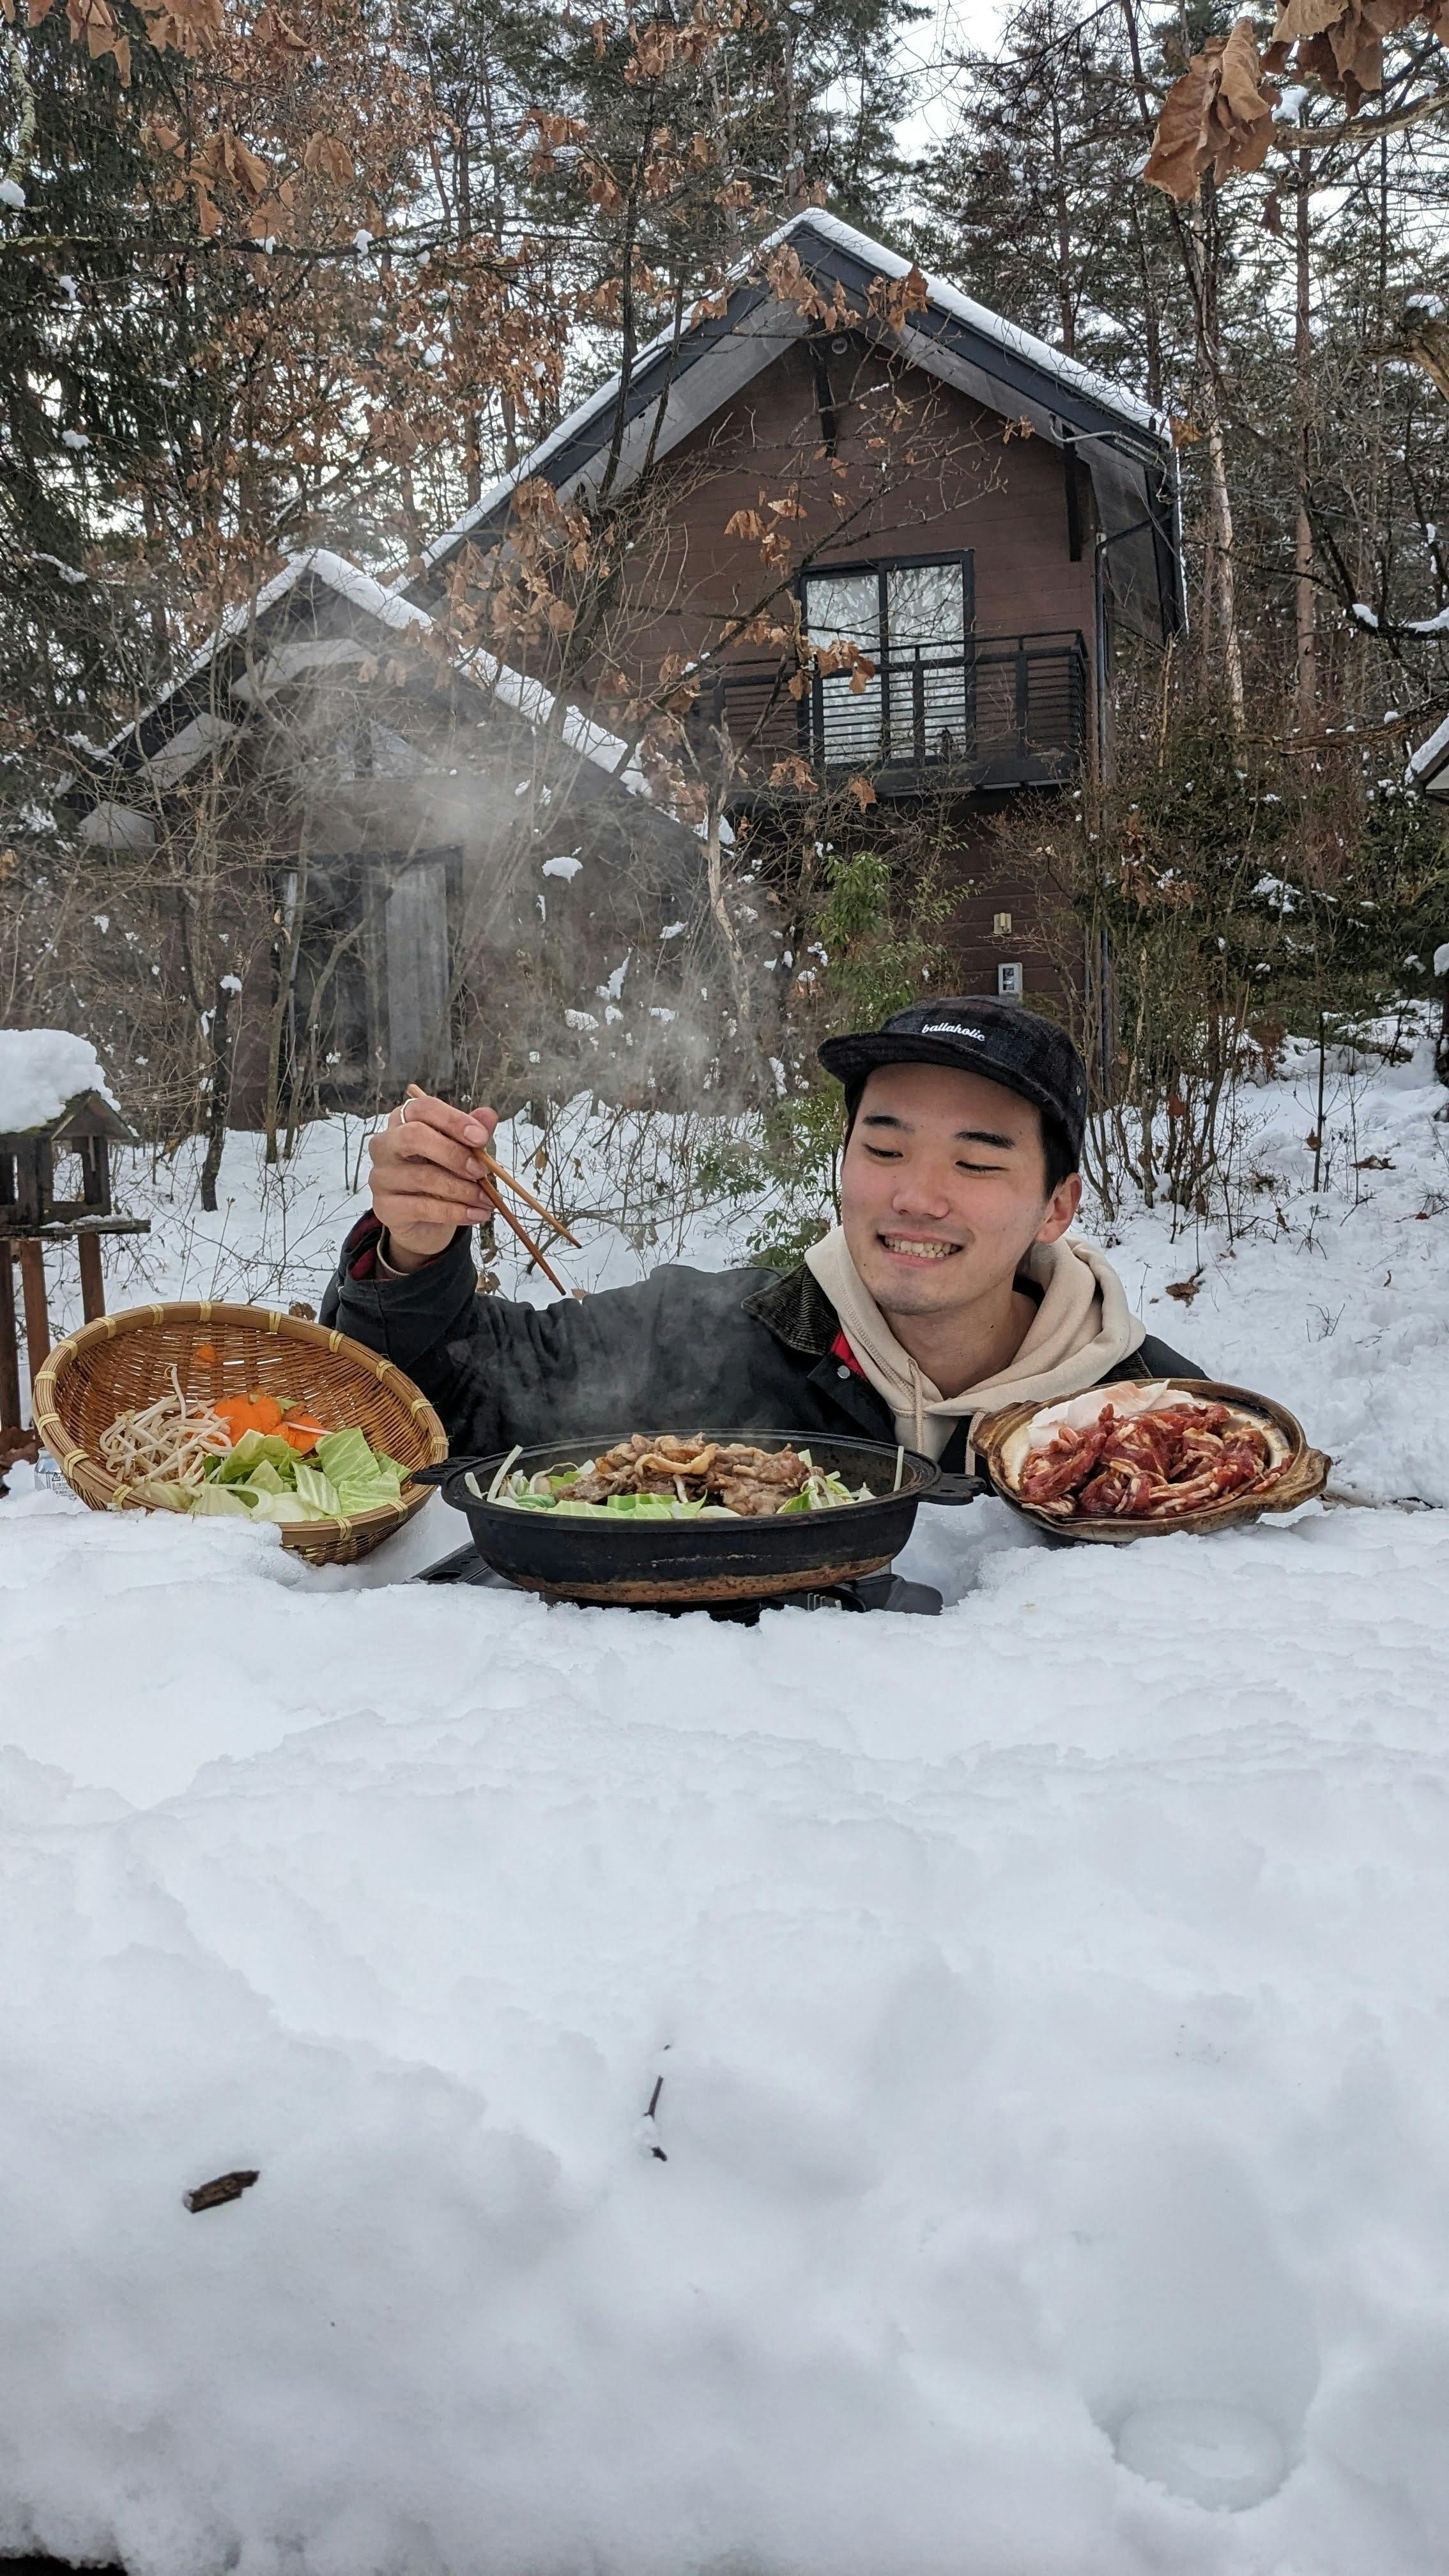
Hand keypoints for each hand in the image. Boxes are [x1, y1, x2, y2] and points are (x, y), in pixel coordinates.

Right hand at [367, 1092, 500, 1270]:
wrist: (426, 1222)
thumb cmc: (444, 1176)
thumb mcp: (464, 1153)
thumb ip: (473, 1136)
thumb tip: (488, 1115)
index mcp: (404, 1121)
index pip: (423, 1108)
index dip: (453, 1120)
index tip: (481, 1138)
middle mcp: (385, 1144)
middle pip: (413, 1136)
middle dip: (453, 1153)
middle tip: (481, 1171)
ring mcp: (381, 1176)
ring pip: (422, 1177)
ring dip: (462, 1190)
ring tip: (486, 1200)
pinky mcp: (385, 1206)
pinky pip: (422, 1207)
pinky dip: (455, 1212)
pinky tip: (476, 1215)